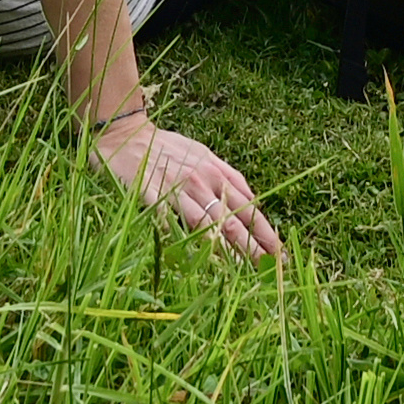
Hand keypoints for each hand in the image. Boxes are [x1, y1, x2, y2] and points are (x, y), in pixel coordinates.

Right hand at [90, 113, 278, 261]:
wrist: (126, 133)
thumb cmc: (166, 146)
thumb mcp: (202, 153)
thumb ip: (225, 176)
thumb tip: (251, 201)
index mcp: (215, 170)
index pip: (247, 204)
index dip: (264, 229)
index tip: (278, 251)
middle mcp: (200, 179)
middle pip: (233, 218)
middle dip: (254, 245)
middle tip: (271, 268)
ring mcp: (176, 187)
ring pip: (207, 223)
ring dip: (227, 248)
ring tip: (244, 270)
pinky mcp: (151, 194)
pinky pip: (170, 220)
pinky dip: (184, 238)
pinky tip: (195, 257)